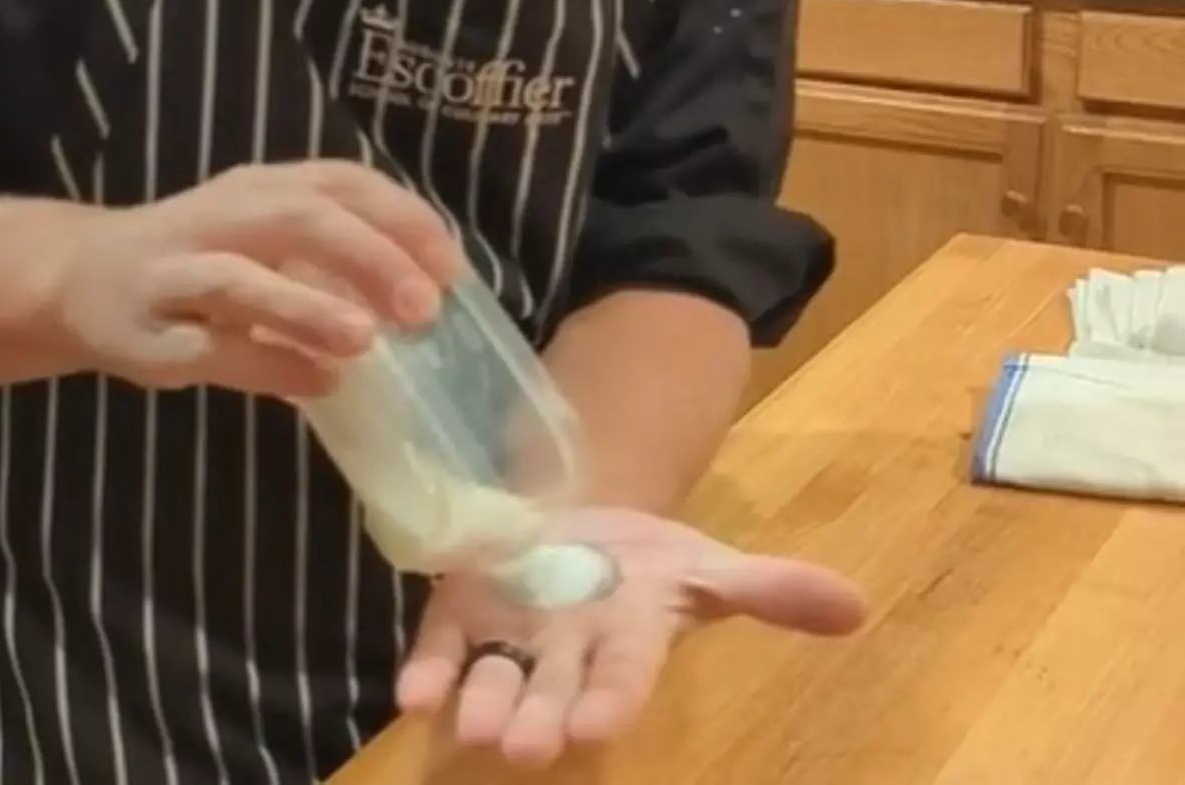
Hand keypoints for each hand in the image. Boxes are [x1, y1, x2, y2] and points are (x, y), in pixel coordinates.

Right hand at [56, 160, 462, 396]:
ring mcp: (176, 269)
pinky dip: (266, 364)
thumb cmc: (202, 258)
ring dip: (306, 307)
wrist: (78, 277)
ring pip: (240, 280)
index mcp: (263, 185)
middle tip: (422, 308)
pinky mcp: (144, 330)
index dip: (402, 218)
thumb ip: (337, 255)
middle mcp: (221, 214)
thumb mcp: (268, 237)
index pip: (342, 182)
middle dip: (367, 257)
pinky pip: (209, 347)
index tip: (452, 268)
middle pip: (298, 217)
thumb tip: (430, 294)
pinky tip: (317, 384)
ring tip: (365, 341)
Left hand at [397, 506, 865, 767]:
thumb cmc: (647, 561)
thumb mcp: (709, 564)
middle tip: (524, 747)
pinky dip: (429, 669)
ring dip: (482, 703)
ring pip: (494, 679)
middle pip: (552, 691)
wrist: (578, 521)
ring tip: (471, 727)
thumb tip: (856, 606)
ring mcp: (510, 632)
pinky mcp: (463, 609)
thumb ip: (771, 588)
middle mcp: (565, 649)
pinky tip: (411, 694)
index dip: (612, 697)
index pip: (623, 675)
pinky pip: (444, 646)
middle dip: (539, 719)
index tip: (600, 722)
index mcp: (627, 638)